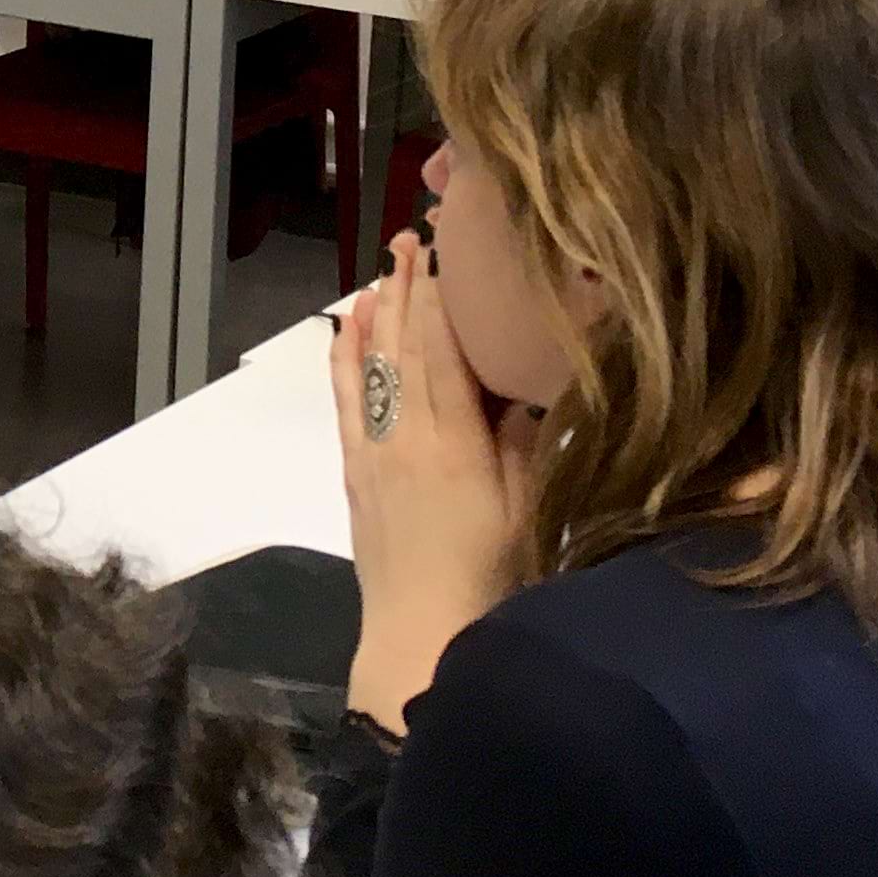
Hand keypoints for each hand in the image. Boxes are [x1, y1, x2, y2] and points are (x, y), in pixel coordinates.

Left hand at [330, 234, 520, 733]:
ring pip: (371, 368)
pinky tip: (346, 335)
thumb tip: (531, 378)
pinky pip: (347, 402)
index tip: (447, 249)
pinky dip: (345, 361)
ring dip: (376, 316)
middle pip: (404, 349)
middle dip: (408, 290)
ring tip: (381, 270)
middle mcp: (405, 436)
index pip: (445, 351)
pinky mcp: (355, 474)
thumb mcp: (532, 507)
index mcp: (454, 440)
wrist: (420, 638)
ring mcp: (374, 453)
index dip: (444, 298)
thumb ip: (529, 440)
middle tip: (411, 238)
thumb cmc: (492, 578)